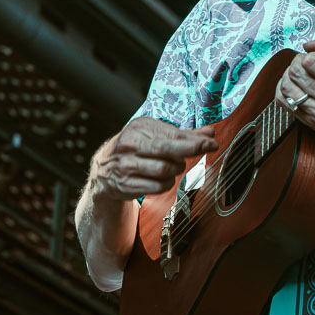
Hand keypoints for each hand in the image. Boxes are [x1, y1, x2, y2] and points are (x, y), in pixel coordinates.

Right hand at [87, 118, 215, 203]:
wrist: (103, 171)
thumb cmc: (136, 149)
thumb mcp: (155, 135)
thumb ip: (183, 135)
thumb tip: (210, 132)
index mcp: (138, 128)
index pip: (171, 134)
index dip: (194, 140)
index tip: (212, 142)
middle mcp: (129, 145)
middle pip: (166, 150)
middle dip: (190, 151)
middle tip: (205, 149)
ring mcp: (125, 166)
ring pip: (164, 170)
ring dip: (177, 169)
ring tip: (175, 166)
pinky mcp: (125, 185)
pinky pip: (157, 186)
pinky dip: (167, 183)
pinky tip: (165, 178)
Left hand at [277, 38, 314, 157]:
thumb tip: (311, 45)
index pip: (312, 62)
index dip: (307, 55)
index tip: (310, 55)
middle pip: (296, 74)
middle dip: (295, 63)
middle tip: (300, 63)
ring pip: (287, 89)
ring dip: (287, 77)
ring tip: (294, 75)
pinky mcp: (314, 125)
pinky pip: (287, 106)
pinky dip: (283, 93)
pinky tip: (290, 88)